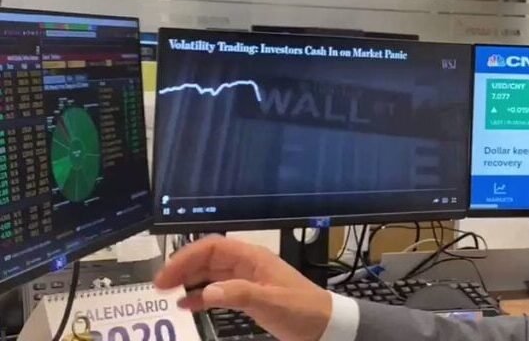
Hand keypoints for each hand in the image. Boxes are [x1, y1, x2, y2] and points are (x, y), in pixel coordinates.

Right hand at [154, 236, 331, 340]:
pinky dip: (200, 295)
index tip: (167, 275)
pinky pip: (218, 289)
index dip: (187, 257)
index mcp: (254, 258)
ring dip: (189, 280)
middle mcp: (248, 264)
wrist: (326, 325)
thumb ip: (239, 294)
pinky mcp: (249, 295)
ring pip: (211, 273)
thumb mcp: (271, 302)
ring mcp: (248, 279)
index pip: (213, 247)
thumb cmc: (302, 311)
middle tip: (159, 286)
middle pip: (208, 258)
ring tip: (167, 294)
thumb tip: (205, 291)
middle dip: (183, 268)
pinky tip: (186, 305)